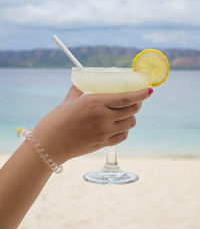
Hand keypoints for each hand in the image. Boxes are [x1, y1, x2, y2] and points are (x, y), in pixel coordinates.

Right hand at [33, 86, 151, 163]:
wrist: (49, 144)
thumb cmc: (56, 119)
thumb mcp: (69, 100)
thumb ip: (79, 90)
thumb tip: (85, 83)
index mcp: (95, 102)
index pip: (126, 97)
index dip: (141, 94)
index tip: (149, 90)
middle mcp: (103, 117)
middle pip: (132, 110)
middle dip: (138, 104)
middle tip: (136, 100)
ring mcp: (104, 132)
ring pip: (130, 123)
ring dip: (131, 117)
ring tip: (126, 113)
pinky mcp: (102, 144)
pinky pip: (123, 137)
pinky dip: (125, 130)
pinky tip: (119, 126)